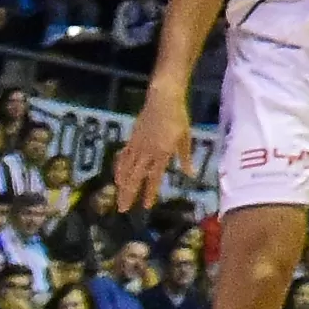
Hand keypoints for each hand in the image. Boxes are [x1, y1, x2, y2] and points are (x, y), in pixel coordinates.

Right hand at [112, 93, 188, 207]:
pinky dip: (119, 169)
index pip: (154, 177)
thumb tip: (191, 174)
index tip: (146, 206)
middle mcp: (147, 151)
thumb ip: (185, 158)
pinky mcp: (131, 139)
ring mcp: (137, 145)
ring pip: (126, 169)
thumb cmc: (178, 118)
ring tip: (118, 197)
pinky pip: (123, 157)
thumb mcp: (186, 138)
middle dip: (129, 193)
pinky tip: (117, 177)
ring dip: (122, 184)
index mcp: (162, 152)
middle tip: (123, 209)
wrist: (162, 99)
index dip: (150, 192)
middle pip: (136, 176)